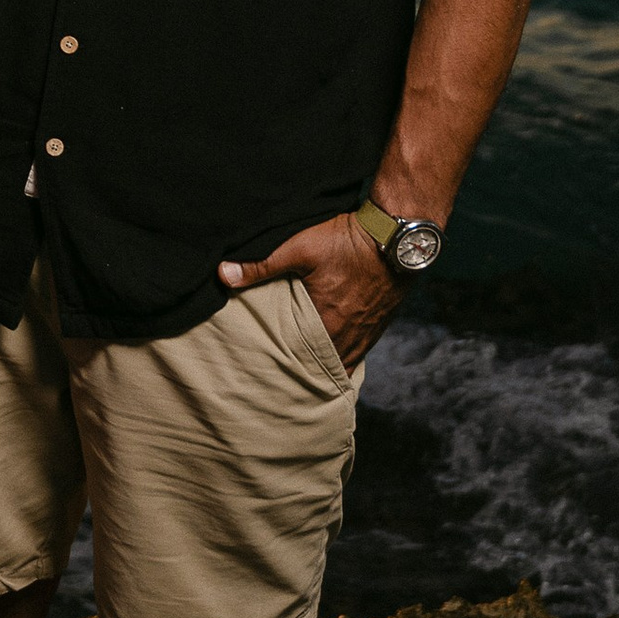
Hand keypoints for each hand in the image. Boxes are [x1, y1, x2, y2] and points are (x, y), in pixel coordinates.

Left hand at [217, 211, 403, 370]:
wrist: (396, 234)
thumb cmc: (347, 240)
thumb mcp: (300, 247)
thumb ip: (261, 265)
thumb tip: (223, 274)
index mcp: (326, 323)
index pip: (303, 361)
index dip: (288, 371)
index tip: (273, 379)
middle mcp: (349, 334)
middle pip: (325, 367)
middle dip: (307, 374)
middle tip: (288, 383)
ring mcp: (368, 330)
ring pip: (346, 362)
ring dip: (329, 367)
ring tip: (311, 376)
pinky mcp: (381, 322)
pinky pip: (362, 351)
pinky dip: (348, 357)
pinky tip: (338, 356)